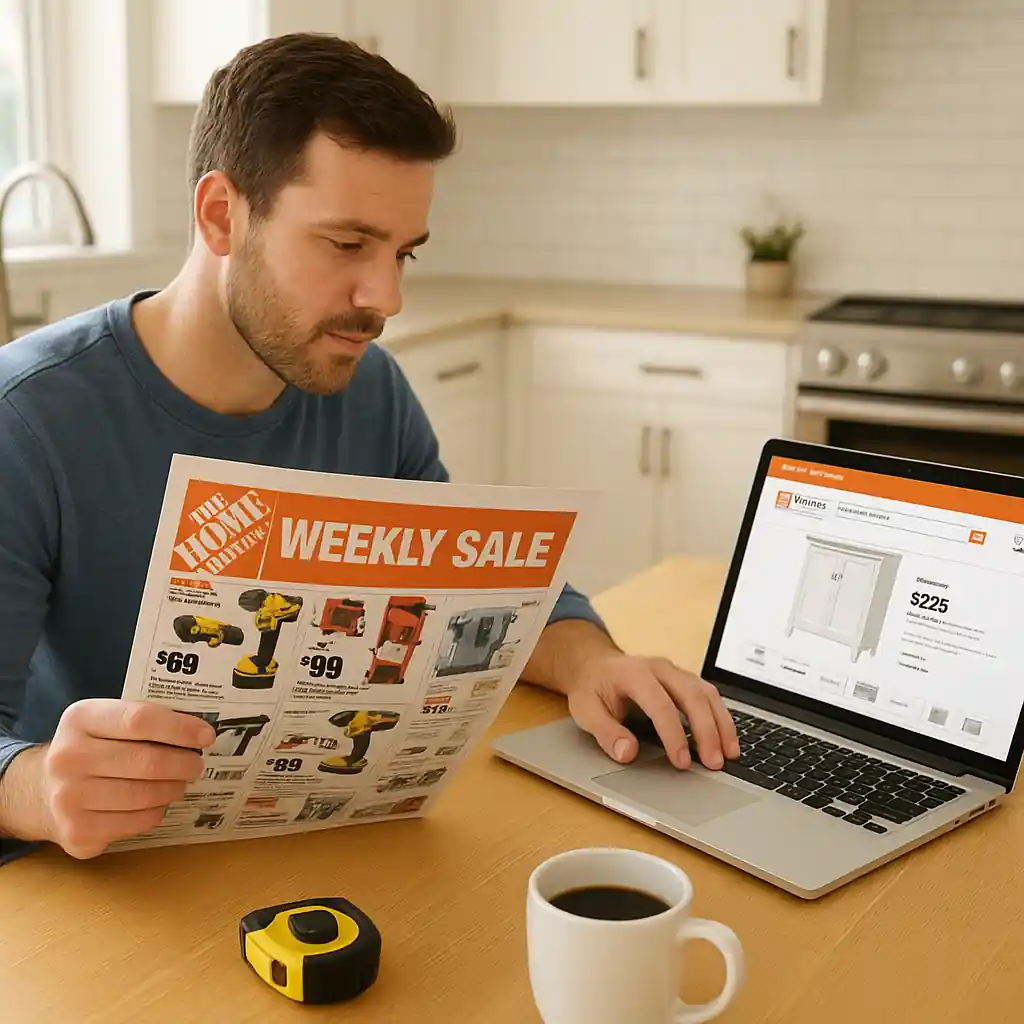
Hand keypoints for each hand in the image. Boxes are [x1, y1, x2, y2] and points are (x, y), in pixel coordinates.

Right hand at [19, 699, 215, 858]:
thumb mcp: (104, 722)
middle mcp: (68, 757)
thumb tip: (199, 731)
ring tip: (179, 783)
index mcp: (80, 719)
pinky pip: (137, 822)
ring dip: (173, 789)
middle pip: (148, 761)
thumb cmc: (90, 750)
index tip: (207, 735)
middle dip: (184, 763)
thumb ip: (142, 721)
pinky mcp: (78, 832)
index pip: (140, 719)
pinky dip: (156, 812)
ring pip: (145, 795)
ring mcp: (69, 798)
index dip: (180, 728)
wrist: (40, 792)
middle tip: (197, 764)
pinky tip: (156, 803)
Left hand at [566, 653, 740, 770]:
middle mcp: (659, 668)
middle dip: (706, 731)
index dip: (673, 735)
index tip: (681, 762)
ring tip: (729, 754)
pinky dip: (720, 717)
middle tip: (714, 763)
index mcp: (633, 673)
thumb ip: (606, 732)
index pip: (660, 704)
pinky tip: (726, 739)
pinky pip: (708, 695)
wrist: (594, 664)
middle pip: (692, 696)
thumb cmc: (591, 687)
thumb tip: (628, 753)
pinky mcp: (685, 679)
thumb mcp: (585, 710)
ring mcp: (675, 671)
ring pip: (706, 693)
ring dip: (721, 724)